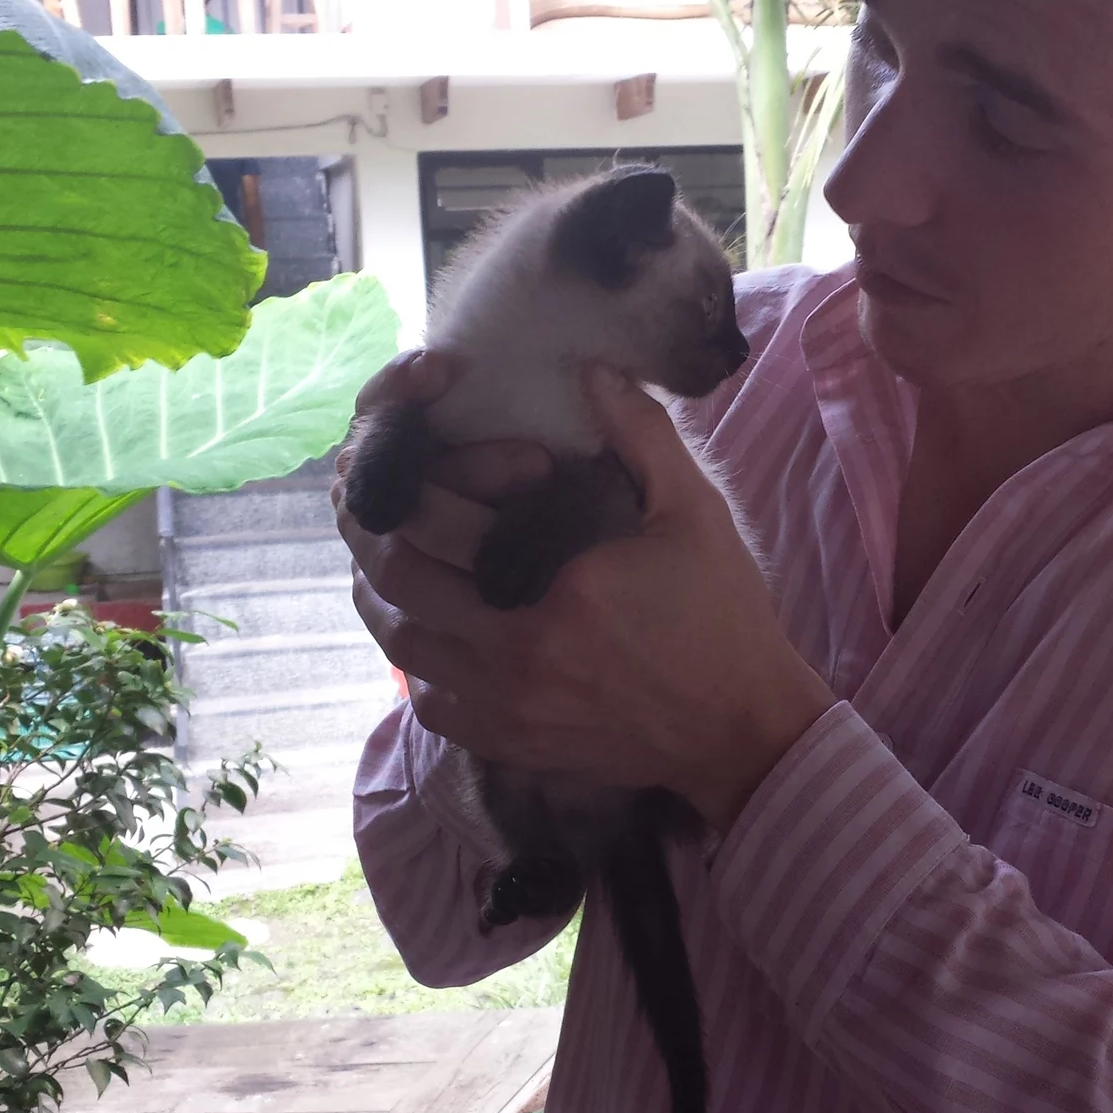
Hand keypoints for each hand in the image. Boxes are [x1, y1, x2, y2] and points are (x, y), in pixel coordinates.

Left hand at [334, 363, 835, 826]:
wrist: (739, 729)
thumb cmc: (720, 617)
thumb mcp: (695, 515)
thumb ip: (642, 436)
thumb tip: (593, 371)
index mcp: (556, 586)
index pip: (436, 522)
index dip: (408, 478)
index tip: (405, 451)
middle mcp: (514, 652)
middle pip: (397, 579)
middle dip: (374, 529)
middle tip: (373, 495)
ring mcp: (505, 705)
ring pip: (398, 641)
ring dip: (382, 591)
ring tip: (388, 551)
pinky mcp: (508, 742)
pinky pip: (428, 700)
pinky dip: (415, 660)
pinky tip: (431, 626)